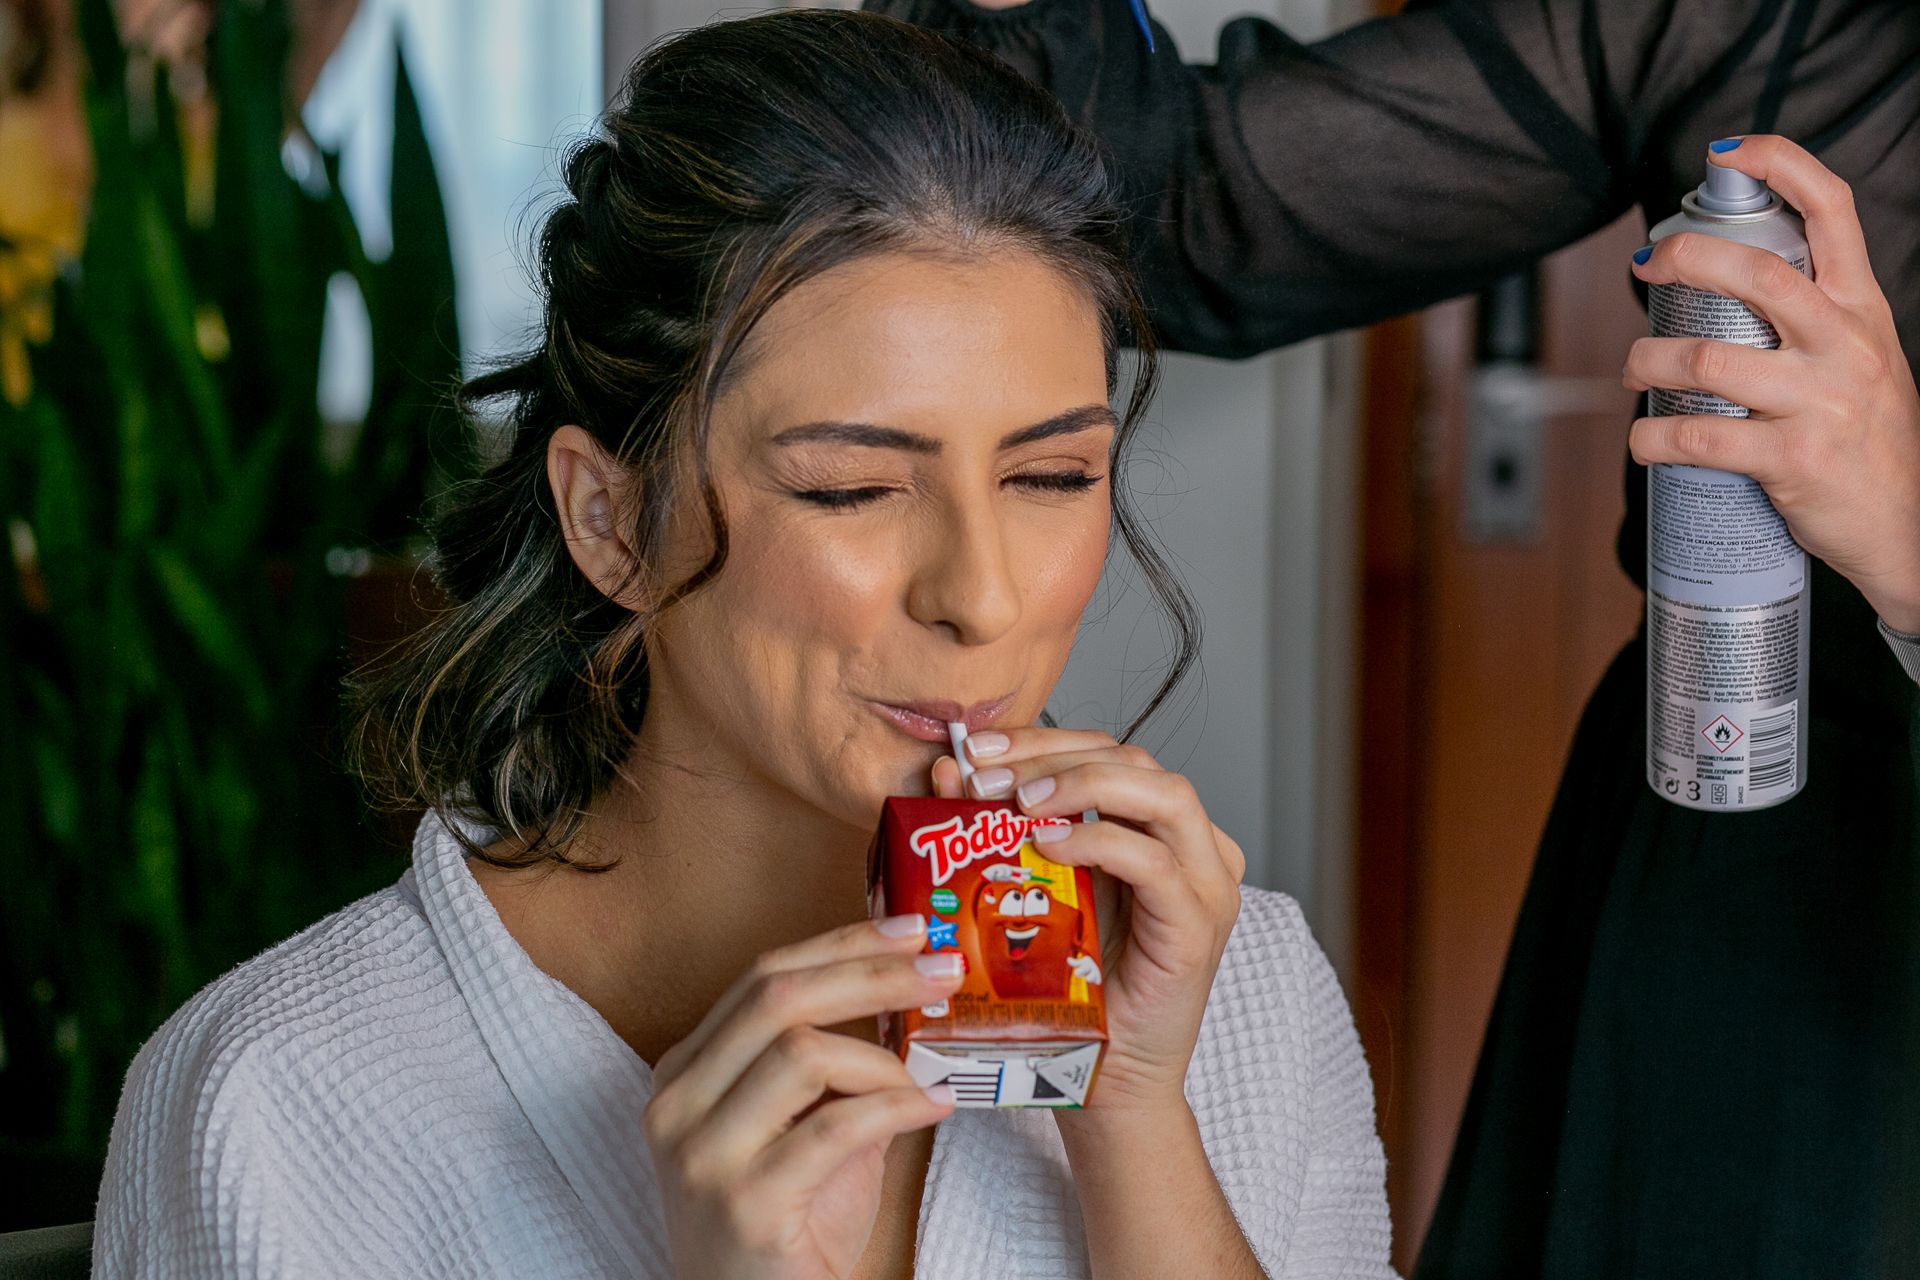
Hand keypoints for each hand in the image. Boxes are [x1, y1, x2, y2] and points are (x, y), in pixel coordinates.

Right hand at [644, 918, 960, 1279]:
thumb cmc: (791, 1225)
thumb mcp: (804, 1124)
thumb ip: (835, 1059)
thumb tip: (908, 984)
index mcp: (685, 1071)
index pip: (763, 976)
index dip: (842, 942)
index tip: (909, 929)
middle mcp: (677, 1104)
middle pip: (777, 997)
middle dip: (870, 971)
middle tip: (942, 969)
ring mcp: (702, 1156)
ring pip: (801, 1053)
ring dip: (882, 1059)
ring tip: (923, 1079)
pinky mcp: (744, 1205)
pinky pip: (835, 1128)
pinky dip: (897, 1108)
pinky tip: (934, 1107)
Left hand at [933, 728, 1244, 1114]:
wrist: (1104, 1079)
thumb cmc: (1070, 990)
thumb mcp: (1034, 892)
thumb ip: (1000, 829)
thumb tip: (947, 768)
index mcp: (1159, 829)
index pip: (1108, 753)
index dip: (1043, 741)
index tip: (977, 747)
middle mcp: (1195, 846)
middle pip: (1134, 760)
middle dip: (1053, 756)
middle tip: (986, 773)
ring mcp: (1205, 883)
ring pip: (1161, 793)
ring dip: (1082, 785)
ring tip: (1019, 803)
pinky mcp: (1197, 925)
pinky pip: (1154, 861)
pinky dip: (1098, 841)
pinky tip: (1047, 844)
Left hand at [1625, 134, 1919, 632]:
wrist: (1907, 526)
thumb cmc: (1865, 440)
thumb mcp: (1859, 359)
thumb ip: (1810, 321)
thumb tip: (1724, 282)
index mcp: (1861, 310)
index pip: (1834, 211)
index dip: (1782, 166)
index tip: (1729, 153)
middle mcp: (1845, 346)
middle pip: (1757, 273)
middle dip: (1687, 258)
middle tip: (1647, 265)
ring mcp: (1820, 403)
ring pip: (1708, 361)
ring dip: (1647, 361)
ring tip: (1632, 371)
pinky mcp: (1792, 461)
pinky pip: (1698, 439)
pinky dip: (1651, 437)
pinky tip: (1642, 438)